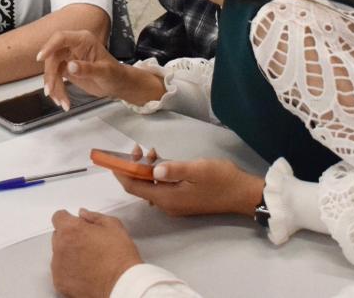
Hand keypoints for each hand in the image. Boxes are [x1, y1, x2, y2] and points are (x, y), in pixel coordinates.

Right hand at [37, 30, 137, 109]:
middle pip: (52, 56)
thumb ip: (88, 69)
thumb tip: (71, 66)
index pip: (61, 38)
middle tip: (50, 91)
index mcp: (83, 40)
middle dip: (50, 75)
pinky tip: (62, 101)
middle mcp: (73, 46)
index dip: (49, 46)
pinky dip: (56, 90)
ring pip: (52, 69)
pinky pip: (55, 77)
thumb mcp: (104, 72)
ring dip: (53, 86)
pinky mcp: (66, 68)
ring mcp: (68, 57)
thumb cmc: (115, 74)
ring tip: (61, 102)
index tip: (40, 58)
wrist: (118, 84)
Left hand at [50, 208, 142, 297]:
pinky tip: (85, 272)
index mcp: (71, 230)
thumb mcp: (113, 226)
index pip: (58, 217)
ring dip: (68, 254)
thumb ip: (94, 217)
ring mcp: (58, 266)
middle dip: (69, 237)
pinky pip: (60, 271)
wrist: (121, 285)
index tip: (76, 225)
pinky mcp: (59, 282)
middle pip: (58, 236)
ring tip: (88, 260)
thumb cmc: (120, 256)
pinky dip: (69, 271)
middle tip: (87, 244)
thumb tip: (83, 214)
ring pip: (58, 254)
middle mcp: (60, 247)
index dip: (68, 219)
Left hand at [112, 148, 263, 218]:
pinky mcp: (182, 201)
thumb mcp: (197, 169)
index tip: (111, 159)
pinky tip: (164, 161)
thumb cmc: (220, 179)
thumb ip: (174, 168)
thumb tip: (153, 169)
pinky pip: (162, 188)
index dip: (121, 173)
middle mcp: (167, 205)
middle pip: (141, 187)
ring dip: (147, 170)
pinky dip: (157, 174)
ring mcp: (175, 204)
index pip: (135, 187)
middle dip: (134, 168)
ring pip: (151, 187)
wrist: (242, 194)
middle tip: (138, 148)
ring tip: (152, 152)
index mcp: (167, 198)